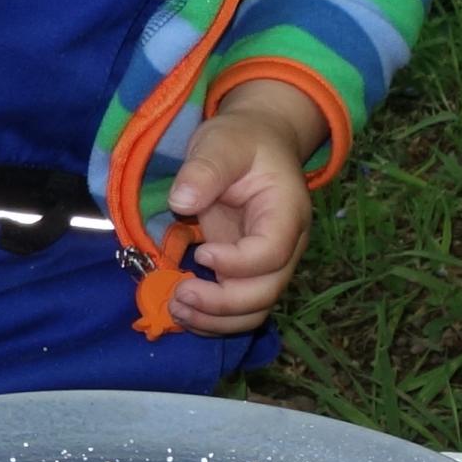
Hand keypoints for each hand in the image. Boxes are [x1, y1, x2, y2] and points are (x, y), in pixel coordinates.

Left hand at [162, 80, 326, 333]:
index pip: (271, 253)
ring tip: (176, 308)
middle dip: (222, 304)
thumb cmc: (242, 141)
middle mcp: (286, 245)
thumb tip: (181, 202)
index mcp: (285, 212)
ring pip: (255, 311)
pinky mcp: (248, 272)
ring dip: (216, 320)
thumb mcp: (221, 142)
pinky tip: (182, 312)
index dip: (236, 263)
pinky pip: (239, 309)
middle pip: (266, 292)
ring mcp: (269, 264)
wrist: (256, 144)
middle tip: (178, 295)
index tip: (201, 251)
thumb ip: (204, 169)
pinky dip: (212, 319)